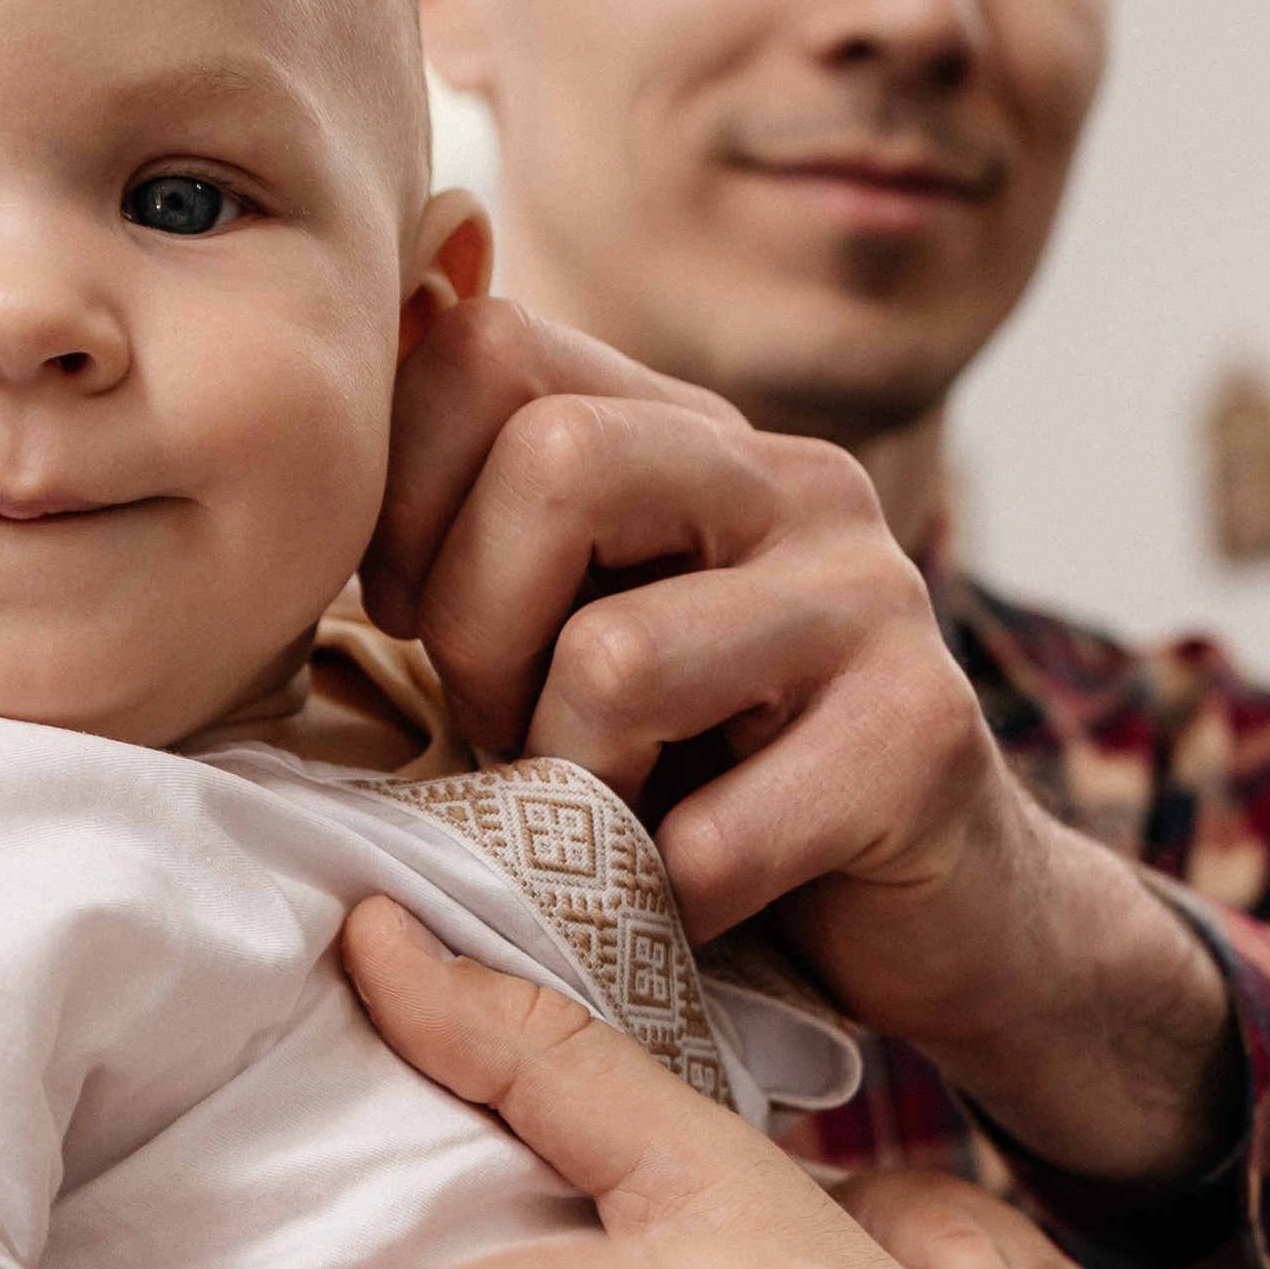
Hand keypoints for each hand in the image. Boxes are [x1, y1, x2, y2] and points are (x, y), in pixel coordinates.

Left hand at [366, 299, 1235, 1180]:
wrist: (946, 918)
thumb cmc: (717, 786)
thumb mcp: (582, 636)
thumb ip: (492, 541)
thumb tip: (322, 465)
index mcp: (694, 435)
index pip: (488, 350)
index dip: (403, 494)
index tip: (415, 613)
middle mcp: (793, 482)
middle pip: (552, 461)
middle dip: (477, 631)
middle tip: (512, 734)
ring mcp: (872, 599)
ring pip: (617, 659)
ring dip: (573, 785)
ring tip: (614, 822)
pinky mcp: (922, 739)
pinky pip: (712, 834)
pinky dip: (668, 898)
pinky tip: (699, 901)